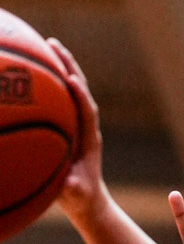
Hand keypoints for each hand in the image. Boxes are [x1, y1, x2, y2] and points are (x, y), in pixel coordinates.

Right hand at [47, 39, 105, 220]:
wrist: (86, 199)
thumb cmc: (81, 197)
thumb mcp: (76, 195)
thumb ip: (73, 188)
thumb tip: (67, 184)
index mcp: (90, 139)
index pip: (87, 111)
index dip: (81, 96)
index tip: (71, 79)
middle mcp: (85, 125)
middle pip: (79, 89)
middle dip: (68, 65)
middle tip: (54, 44)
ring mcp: (77, 122)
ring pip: (69, 88)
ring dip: (60, 65)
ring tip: (45, 44)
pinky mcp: (68, 123)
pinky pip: (58, 97)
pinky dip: (49, 81)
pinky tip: (32, 68)